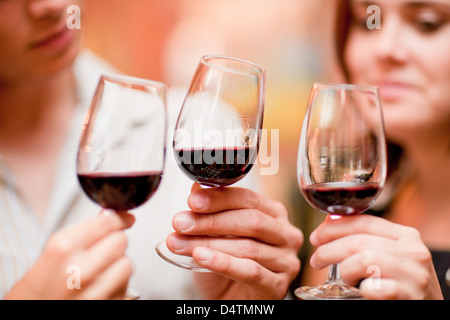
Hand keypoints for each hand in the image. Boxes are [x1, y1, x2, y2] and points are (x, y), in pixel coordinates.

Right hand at [5, 211, 134, 299]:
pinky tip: (103, 284)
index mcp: (63, 249)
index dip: (119, 217)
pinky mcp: (106, 304)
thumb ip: (81, 233)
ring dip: (119, 263)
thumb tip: (107, 216)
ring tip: (103, 268)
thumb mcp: (51, 253)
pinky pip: (124, 287)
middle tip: (108, 244)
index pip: (106, 223)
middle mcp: (81, 270)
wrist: (25, 315)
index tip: (125, 218)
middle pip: (120, 241)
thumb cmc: (34, 290)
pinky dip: (119, 283)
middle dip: (117, 240)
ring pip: (127, 264)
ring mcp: (95, 291)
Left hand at [166, 183, 302, 299]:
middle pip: (250, 221)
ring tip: (180, 243)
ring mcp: (286, 261)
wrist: (228, 300)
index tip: (192, 201)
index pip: (248, 199)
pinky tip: (201, 257)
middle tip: (181, 223)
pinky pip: (250, 271)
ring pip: (247, 247)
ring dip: (208, 244)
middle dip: (211, 221)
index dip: (218, 198)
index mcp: (273, 214)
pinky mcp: (278, 286)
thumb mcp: (213, 236)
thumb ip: (209, 212)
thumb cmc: (224, 266)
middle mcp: (285, 234)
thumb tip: (197, 187)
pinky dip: (223, 263)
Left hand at [309, 214, 442, 299]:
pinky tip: (362, 290)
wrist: (431, 308)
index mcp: (406, 236)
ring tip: (343, 279)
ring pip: (365, 260)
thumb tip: (331, 220)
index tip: (317, 236)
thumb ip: (367, 238)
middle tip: (317, 259)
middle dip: (329, 249)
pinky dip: (363, 289)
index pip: (363, 222)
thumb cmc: (404, 282)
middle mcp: (413, 251)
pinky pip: (376, 288)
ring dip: (345, 269)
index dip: (334, 227)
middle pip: (359, 241)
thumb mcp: (392, 254)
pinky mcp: (410, 296)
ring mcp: (413, 275)